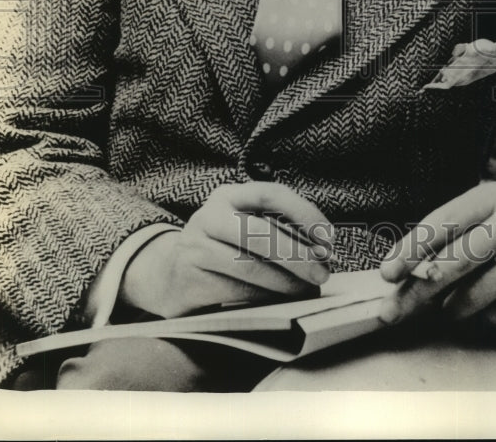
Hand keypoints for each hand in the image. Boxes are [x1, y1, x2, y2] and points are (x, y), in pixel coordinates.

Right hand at [120, 182, 333, 317]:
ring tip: (305, 290)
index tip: (328, 237)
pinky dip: (263, 298)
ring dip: (285, 282)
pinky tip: (279, 302)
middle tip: (322, 272)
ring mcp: (195, 247)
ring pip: (249, 265)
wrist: (167, 275)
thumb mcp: (241, 227)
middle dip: (298, 255)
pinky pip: (235, 290)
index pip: (271, 194)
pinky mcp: (189, 280)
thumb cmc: (220, 249)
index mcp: (228, 196)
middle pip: (261, 232)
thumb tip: (321, 252)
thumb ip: (275, 230)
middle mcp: (209, 216)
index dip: (304, 213)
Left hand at [379, 183, 495, 327]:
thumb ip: (455, 235)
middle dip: (418, 292)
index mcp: (493, 197)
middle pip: (455, 263)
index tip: (388, 273)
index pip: (444, 223)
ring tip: (449, 306)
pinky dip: (484, 318)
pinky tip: (487, 307)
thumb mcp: (492, 211)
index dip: (412, 250)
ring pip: (474, 298)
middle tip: (392, 312)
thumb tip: (408, 274)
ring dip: (452, 309)